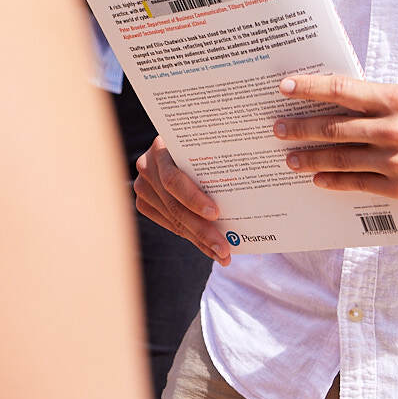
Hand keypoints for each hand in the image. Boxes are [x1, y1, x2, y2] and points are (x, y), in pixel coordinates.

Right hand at [132, 137, 229, 263]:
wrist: (179, 148)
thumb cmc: (203, 145)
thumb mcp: (209, 143)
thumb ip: (220, 156)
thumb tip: (254, 172)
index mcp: (162, 146)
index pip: (173, 179)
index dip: (193, 199)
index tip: (216, 214)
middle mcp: (147, 165)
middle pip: (174, 205)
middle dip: (202, 230)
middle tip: (224, 249)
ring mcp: (143, 185)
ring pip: (173, 218)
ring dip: (199, 239)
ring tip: (222, 254)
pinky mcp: (144, 202)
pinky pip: (169, 224)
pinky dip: (190, 237)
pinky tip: (208, 247)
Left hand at [273, 73, 397, 200]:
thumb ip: (369, 99)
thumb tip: (325, 99)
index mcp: (394, 99)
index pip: (341, 90)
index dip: (310, 88)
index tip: (284, 87)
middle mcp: (394, 129)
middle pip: (334, 128)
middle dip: (300, 129)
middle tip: (278, 129)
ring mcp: (396, 161)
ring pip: (341, 159)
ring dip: (311, 158)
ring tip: (290, 158)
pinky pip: (357, 184)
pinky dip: (333, 181)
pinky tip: (317, 178)